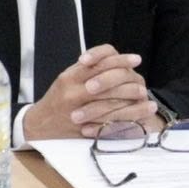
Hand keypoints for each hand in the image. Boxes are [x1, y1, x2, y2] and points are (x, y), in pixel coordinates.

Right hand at [20, 45, 158, 140]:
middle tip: (143, 85)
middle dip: (131, 82)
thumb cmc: (57, 100)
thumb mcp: (67, 78)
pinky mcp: (84, 128)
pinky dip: (128, 119)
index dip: (120, 60)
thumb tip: (115, 60)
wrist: (39, 125)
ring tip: (148, 101)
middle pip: (109, 82)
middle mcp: (73, 92)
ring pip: (113, 103)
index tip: (136, 60)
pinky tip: (140, 117)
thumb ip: (87, 70)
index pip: (99, 62)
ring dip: (135, 102)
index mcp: (70, 77)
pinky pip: (110, 123)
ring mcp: (79, 111)